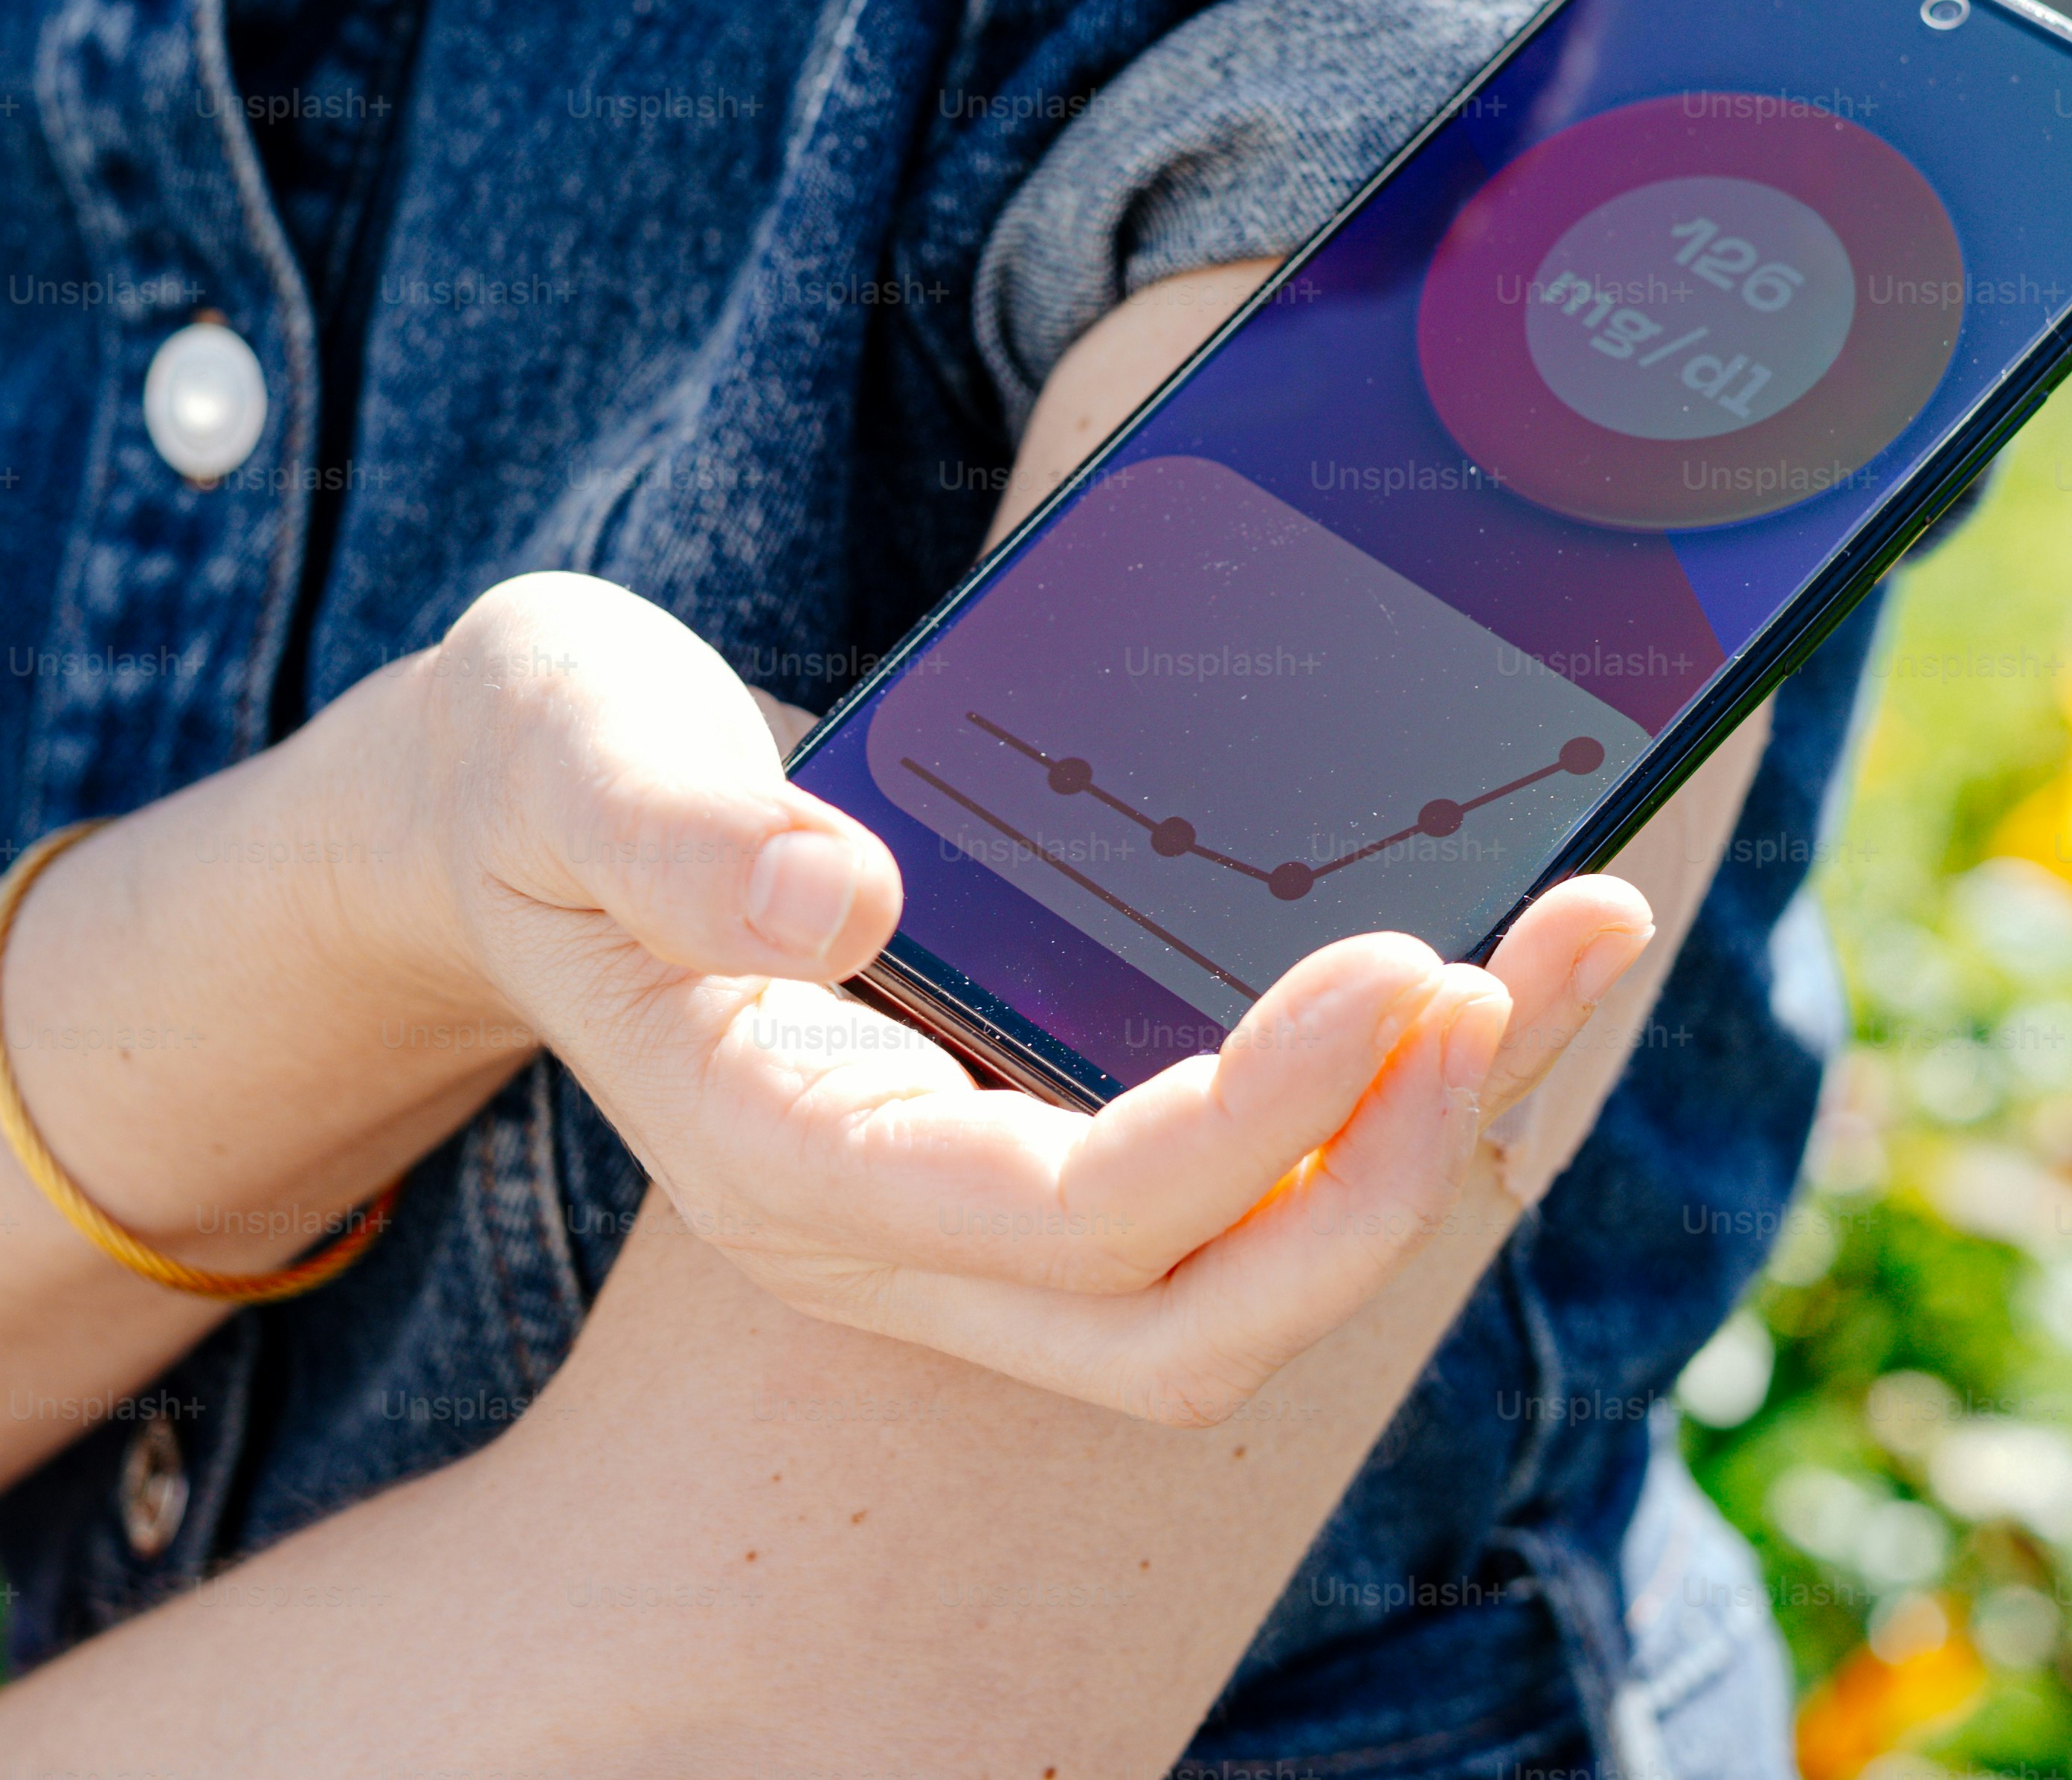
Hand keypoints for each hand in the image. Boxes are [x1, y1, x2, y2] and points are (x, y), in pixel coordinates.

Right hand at [378, 570, 1655, 1424]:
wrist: (511, 818)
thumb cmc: (549, 767)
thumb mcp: (570, 743)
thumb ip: (675, 826)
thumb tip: (839, 896)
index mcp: (788, 1153)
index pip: (1075, 1216)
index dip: (1259, 1121)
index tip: (1404, 963)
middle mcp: (893, 1229)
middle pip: (1188, 1328)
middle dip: (1384, 1181)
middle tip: (1526, 973)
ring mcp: (967, 1217)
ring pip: (1239, 1295)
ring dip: (1417, 1157)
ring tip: (1561, 957)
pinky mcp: (1032, 1160)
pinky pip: (1240, 1213)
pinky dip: (1376, 1120)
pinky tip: (1475, 974)